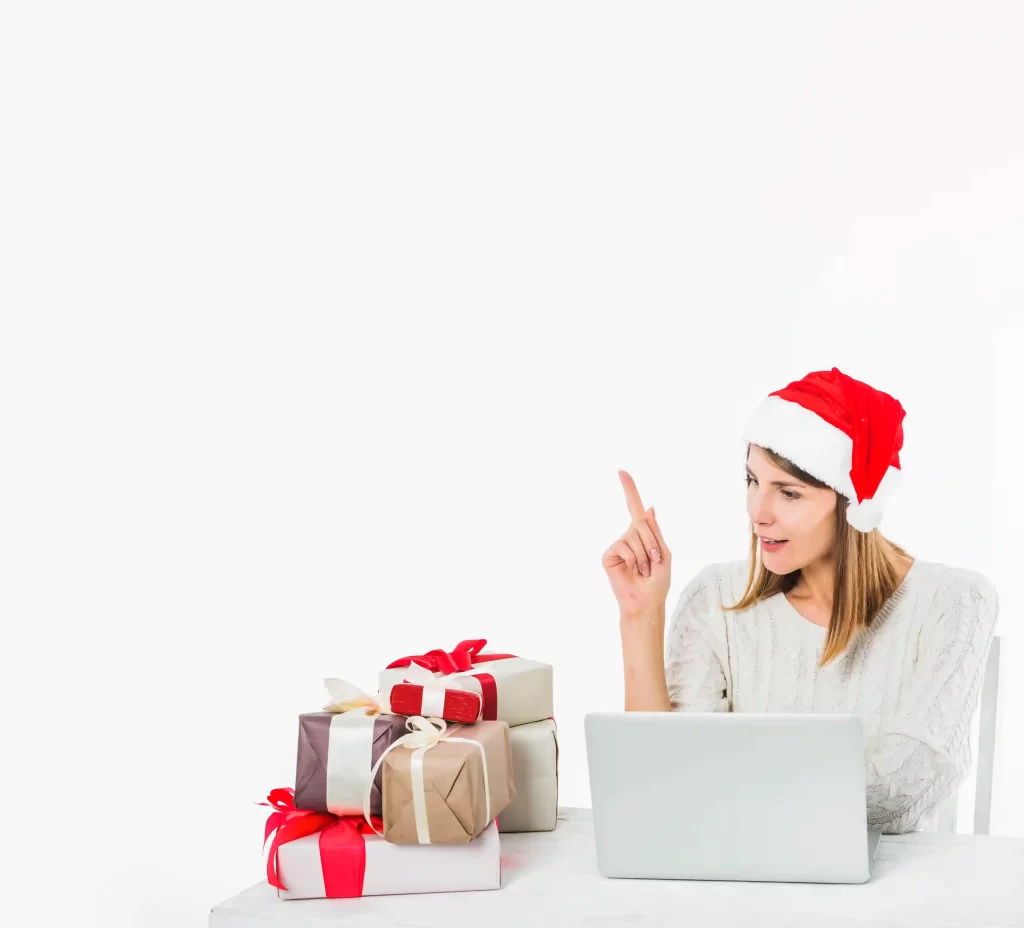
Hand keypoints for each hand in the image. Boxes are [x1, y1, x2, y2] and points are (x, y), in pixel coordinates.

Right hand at [602, 470, 671, 619]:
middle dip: (652, 543)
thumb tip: (650, 507)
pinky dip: (633, 559)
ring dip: (644, 555)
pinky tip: (632, 571)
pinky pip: (623, 546)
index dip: (629, 489)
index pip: (635, 507)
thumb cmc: (657, 581)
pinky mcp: (609, 555)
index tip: (621, 471)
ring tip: (643, 570)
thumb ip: (655, 531)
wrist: (646, 601)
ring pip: (634, 536)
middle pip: (641, 523)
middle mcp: (628, 536)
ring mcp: (618, 545)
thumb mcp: (664, 553)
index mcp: (643, 534)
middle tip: (653, 563)